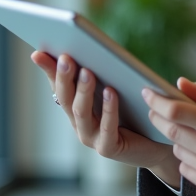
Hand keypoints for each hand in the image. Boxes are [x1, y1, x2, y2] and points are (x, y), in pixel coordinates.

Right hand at [31, 51, 180, 186]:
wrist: (157, 142)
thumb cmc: (135, 112)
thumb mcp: (114, 88)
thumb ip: (97, 73)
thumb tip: (84, 46)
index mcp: (77, 109)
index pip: (58, 86)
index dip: (48, 70)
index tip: (38, 52)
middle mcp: (79, 124)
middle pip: (66, 99)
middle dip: (64, 77)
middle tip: (66, 57)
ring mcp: (92, 138)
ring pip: (81, 113)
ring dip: (83, 91)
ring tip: (87, 71)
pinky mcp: (109, 148)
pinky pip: (107, 129)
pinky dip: (108, 110)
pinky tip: (111, 92)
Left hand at [143, 78, 195, 195]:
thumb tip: (181, 83)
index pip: (178, 111)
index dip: (157, 101)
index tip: (147, 92)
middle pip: (171, 130)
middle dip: (159, 116)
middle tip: (157, 107)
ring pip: (176, 149)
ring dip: (177, 137)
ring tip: (193, 130)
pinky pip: (184, 168)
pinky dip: (186, 156)